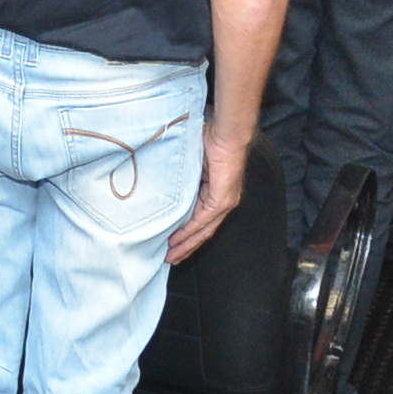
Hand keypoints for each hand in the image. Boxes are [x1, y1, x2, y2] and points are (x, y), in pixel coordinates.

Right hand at [168, 124, 249, 263]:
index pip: (202, 221)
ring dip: (186, 244)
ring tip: (172, 256)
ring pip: (203, 230)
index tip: (174, 245)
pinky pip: (203, 220)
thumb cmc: (211, 141)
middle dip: (186, 247)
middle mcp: (224, 202)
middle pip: (203, 232)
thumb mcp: (193, 163)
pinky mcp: (222, 199)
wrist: (226, 133)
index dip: (189, 235)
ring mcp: (224, 202)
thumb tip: (166, 180)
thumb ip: (185, 176)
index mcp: (218, 194)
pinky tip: (177, 241)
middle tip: (171, 259)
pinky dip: (189, 232)